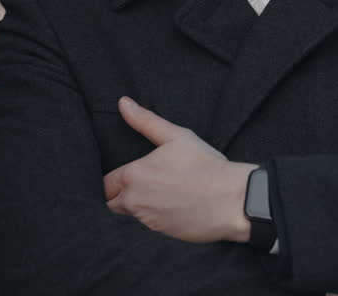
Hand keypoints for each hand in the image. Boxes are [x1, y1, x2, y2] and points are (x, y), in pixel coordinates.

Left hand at [104, 97, 255, 243]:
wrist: (231, 201)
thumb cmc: (205, 165)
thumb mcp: (176, 136)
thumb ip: (145, 121)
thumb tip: (123, 103)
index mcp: (133, 175)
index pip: (106, 182)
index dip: (115, 178)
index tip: (130, 173)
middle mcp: (134, 201)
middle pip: (112, 202)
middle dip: (120, 194)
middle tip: (142, 184)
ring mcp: (147, 221)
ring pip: (131, 214)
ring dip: (139, 206)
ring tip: (161, 193)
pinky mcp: (161, 234)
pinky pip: (149, 225)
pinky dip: (156, 217)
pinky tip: (173, 206)